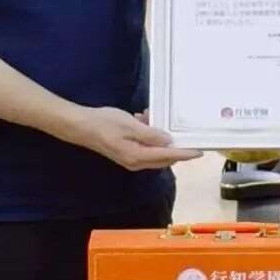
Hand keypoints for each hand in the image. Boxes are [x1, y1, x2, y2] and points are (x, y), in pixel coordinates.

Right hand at [78, 106, 200, 171]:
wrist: (80, 126)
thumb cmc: (104, 124)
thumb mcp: (130, 125)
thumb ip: (151, 134)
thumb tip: (168, 141)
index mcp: (138, 156)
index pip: (168, 156)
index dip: (185, 153)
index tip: (200, 151)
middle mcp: (136, 162)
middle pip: (164, 158)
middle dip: (175, 146)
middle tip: (183, 131)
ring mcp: (130, 159)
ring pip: (154, 152)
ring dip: (159, 137)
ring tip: (153, 117)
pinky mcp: (126, 152)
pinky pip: (144, 146)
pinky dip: (148, 135)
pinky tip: (143, 119)